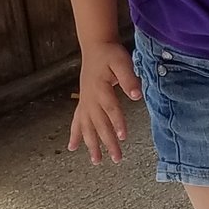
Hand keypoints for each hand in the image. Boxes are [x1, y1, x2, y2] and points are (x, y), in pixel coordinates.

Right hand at [67, 43, 140, 163]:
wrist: (95, 47)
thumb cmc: (110, 55)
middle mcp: (90, 98)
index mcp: (100, 88)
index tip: (123, 137)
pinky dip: (75, 134)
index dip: (117, 122)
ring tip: (96, 161)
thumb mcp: (122, 62)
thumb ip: (129, 78)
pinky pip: (77, 121)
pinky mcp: (83, 102)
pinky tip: (72, 147)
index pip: (110, 108)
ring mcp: (84, 102)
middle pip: (99, 123)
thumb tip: (136, 95)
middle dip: (108, 141)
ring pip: (87, 126)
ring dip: (91, 144)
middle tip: (117, 158)